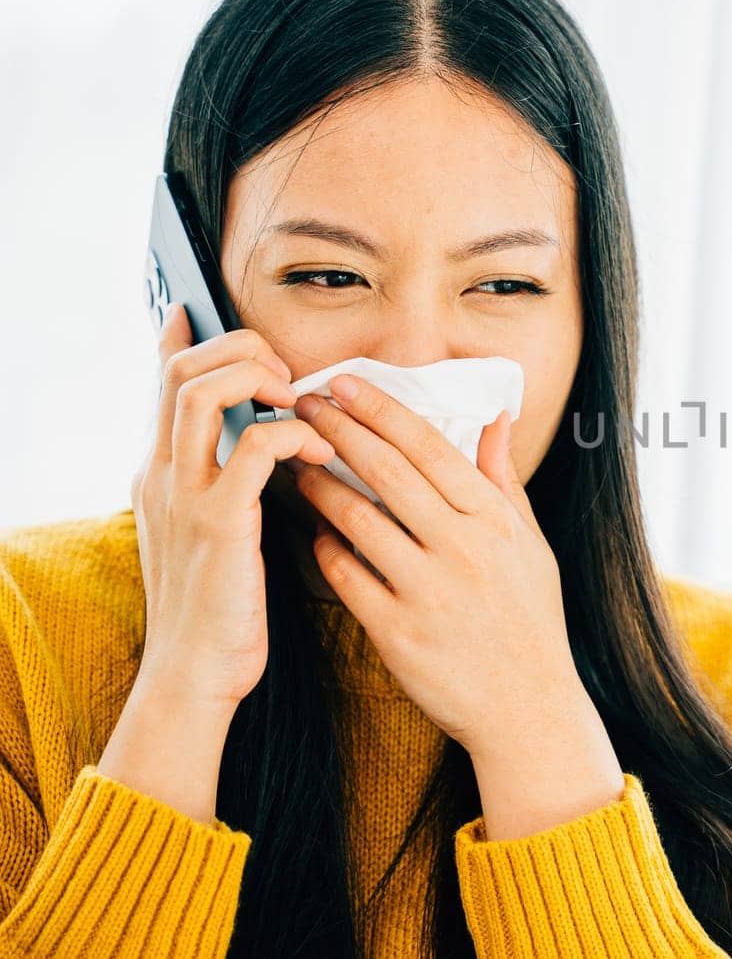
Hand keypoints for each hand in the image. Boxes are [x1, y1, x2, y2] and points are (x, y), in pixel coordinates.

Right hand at [130, 308, 335, 706]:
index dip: (178, 340)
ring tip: (298, 398)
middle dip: (237, 348)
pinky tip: (315, 448)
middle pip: (181, 369)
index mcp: (161, 473)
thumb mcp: (215, 535)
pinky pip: (253, 447)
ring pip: (202, 391)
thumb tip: (265, 444)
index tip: (190, 310)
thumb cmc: (223, 609)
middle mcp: (162, 473)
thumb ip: (229, 485)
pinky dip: (289, 433)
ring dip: (257, 377)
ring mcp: (184, 495)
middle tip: (284, 370)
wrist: (197, 674)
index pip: (162, 384)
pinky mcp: (218, 522)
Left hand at [289, 374, 590, 760]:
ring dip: (319, 486)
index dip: (380, 410)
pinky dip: (325, 549)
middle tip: (300, 404)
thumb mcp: (531, 545)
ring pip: (358, 520)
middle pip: (387, 472)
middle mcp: (462, 549)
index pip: (428, 447)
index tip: (343, 383)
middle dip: (338, 431)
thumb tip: (495, 417)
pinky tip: (314, 531)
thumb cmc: (530, 620)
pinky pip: (347, 577)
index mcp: (494, 520)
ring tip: (293, 464)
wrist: (528, 709)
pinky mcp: (398, 633)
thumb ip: (503, 480)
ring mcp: (429, 591)